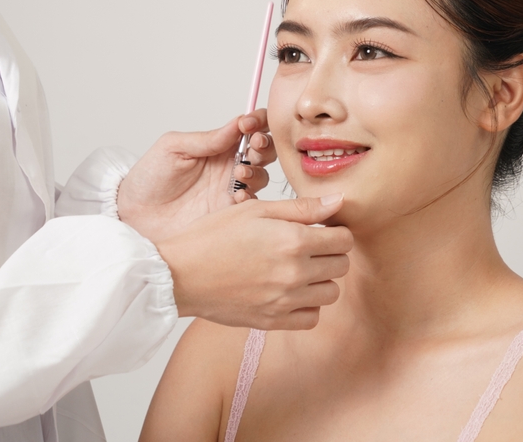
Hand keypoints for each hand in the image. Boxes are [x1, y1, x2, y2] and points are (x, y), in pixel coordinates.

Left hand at [117, 110, 275, 243]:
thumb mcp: (173, 147)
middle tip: (253, 145)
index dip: (257, 122)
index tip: (249, 124)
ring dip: (257, 171)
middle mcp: (229, 166)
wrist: (135, 215)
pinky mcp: (229, 214)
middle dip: (265, 145)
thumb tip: (237, 123)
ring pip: (262, 176)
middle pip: (264, 150)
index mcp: (218, 145)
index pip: (249, 127)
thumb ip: (207, 138)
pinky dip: (251, 197)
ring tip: (238, 174)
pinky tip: (237, 196)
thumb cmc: (149, 177)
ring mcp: (230, 190)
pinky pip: (253, 205)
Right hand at [157, 195, 352, 329]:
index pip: (343, 239)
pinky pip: (311, 318)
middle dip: (331, 253)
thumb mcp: (255, 209)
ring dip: (322, 280)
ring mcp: (284, 300)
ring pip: (331, 293)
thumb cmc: (212, 236)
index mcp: (293, 240)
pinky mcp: (272, 321)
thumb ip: (301, 207)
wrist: (179, 274)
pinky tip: (291, 292)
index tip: (322, 230)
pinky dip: (308, 306)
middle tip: (310, 247)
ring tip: (300, 270)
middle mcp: (294, 272)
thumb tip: (339, 202)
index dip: (336, 231)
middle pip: (341, 266)